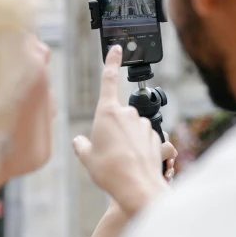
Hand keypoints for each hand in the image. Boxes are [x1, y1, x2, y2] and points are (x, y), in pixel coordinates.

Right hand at [73, 46, 176, 215]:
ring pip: (133, 128)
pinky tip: (135, 164)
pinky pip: (145, 140)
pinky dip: (140, 149)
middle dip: (114, 130)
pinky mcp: (156, 137)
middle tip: (108, 152)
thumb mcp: (87, 158)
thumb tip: (80, 141)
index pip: (109, 79)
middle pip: (118, 115)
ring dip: (128, 140)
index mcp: (107, 112)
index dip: (112, 61)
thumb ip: (82, 145)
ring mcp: (144, 125)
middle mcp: (128, 114)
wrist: (137, 188)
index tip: (116, 48)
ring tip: (121, 162)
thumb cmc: (109, 171)